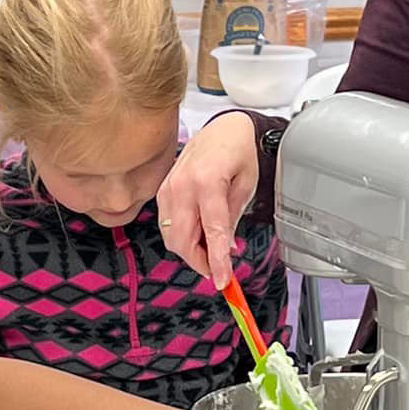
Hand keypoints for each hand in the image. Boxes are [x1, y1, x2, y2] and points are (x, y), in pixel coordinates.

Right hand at [156, 112, 258, 287]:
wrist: (223, 128)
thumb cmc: (238, 151)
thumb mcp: (247, 185)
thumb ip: (233, 218)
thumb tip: (225, 250)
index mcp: (208, 181)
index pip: (211, 232)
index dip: (217, 261)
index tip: (223, 281)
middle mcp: (182, 185)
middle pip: (182, 240)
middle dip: (200, 261)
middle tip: (219, 268)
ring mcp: (168, 187)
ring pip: (171, 236)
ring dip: (190, 250)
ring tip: (211, 246)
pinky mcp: (162, 190)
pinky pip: (166, 224)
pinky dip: (181, 235)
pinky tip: (198, 232)